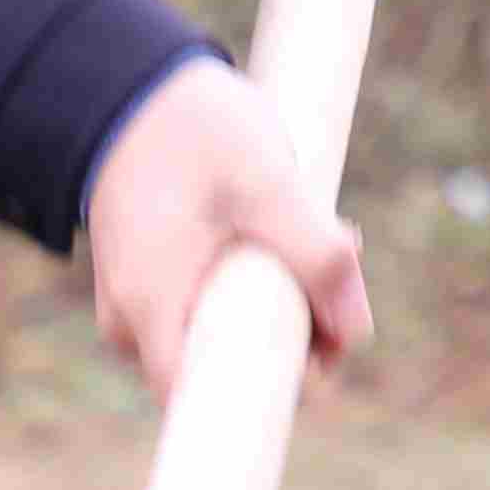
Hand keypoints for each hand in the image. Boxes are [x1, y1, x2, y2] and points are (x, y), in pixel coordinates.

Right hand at [79, 55, 369, 397]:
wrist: (134, 86)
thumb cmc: (192, 131)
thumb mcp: (267, 184)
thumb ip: (316, 255)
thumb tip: (356, 332)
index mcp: (150, 311)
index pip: (211, 402)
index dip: (278, 390)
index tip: (327, 349)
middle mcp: (134, 326)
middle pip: (233, 368)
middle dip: (298, 325)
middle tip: (336, 252)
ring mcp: (142, 309)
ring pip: (233, 334)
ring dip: (284, 296)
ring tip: (308, 225)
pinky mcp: (158, 288)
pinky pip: (218, 308)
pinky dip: (259, 280)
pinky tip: (281, 229)